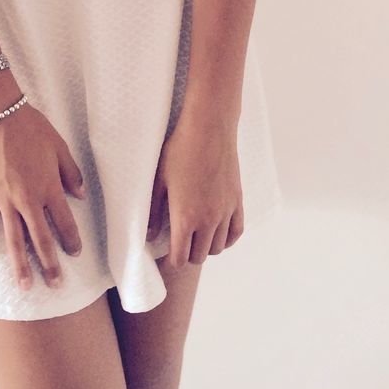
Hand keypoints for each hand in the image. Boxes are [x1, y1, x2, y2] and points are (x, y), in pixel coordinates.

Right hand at [0, 101, 86, 290]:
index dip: (71, 239)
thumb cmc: (31, 127)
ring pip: (14, 239)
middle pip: (40, 239)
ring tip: (24, 286)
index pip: (64, 222)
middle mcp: (28, 199)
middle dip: (49, 264)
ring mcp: (5, 199)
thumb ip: (71, 173)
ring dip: (20, 264)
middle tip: (55, 284)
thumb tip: (81, 194)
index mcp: (49, 188)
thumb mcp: (59, 147)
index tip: (75, 252)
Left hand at [146, 110, 243, 268]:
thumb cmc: (180, 151)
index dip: (171, 260)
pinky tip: (217, 232)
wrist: (209, 129)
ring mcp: (226, 212)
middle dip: (187, 254)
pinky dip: (226, 238)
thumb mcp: (159, 180)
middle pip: (199, 256)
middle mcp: (208, 220)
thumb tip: (150, 235)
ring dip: (206, 246)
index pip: (180, 258)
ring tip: (196, 235)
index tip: (165, 254)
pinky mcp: (237, 201)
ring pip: (218, 247)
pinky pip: (236, 233)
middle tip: (179, 243)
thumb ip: (154, 211)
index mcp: (185, 217)